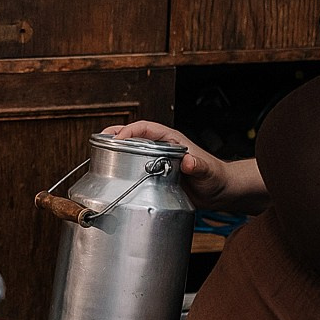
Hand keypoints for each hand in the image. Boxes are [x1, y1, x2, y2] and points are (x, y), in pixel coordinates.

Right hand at [102, 121, 234, 205]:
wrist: (221, 192)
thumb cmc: (217, 177)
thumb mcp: (208, 171)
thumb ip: (198, 166)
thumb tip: (188, 161)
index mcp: (171, 139)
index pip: (145, 128)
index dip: (129, 131)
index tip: (117, 140)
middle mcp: (162, 147)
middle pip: (133, 136)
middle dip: (115, 136)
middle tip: (98, 142)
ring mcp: (157, 160)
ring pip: (132, 151)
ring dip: (116, 151)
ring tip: (99, 155)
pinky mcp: (155, 175)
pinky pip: (136, 167)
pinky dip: (124, 168)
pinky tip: (114, 176)